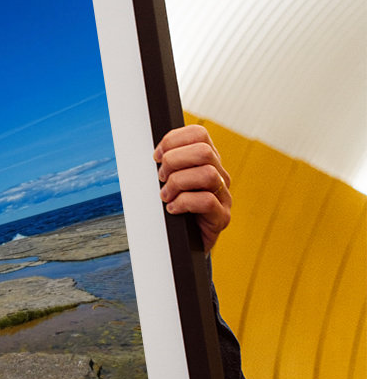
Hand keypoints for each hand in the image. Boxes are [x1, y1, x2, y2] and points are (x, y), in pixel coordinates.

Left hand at [154, 124, 231, 251]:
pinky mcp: (222, 217)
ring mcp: (224, 196)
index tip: (157, 156)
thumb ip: (167, 164)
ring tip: (166, 196)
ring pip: (207, 174)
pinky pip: (207, 201)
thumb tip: (154, 154)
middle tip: (161, 178)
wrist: (184, 244)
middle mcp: (220, 175)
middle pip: (204, 151)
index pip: (198, 134)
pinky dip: (183, 203)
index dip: (173, 140)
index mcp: (207, 161)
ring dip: (178, 183)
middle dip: (174, 161)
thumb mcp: (168, 181)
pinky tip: (173, 209)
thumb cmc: (174, 209)